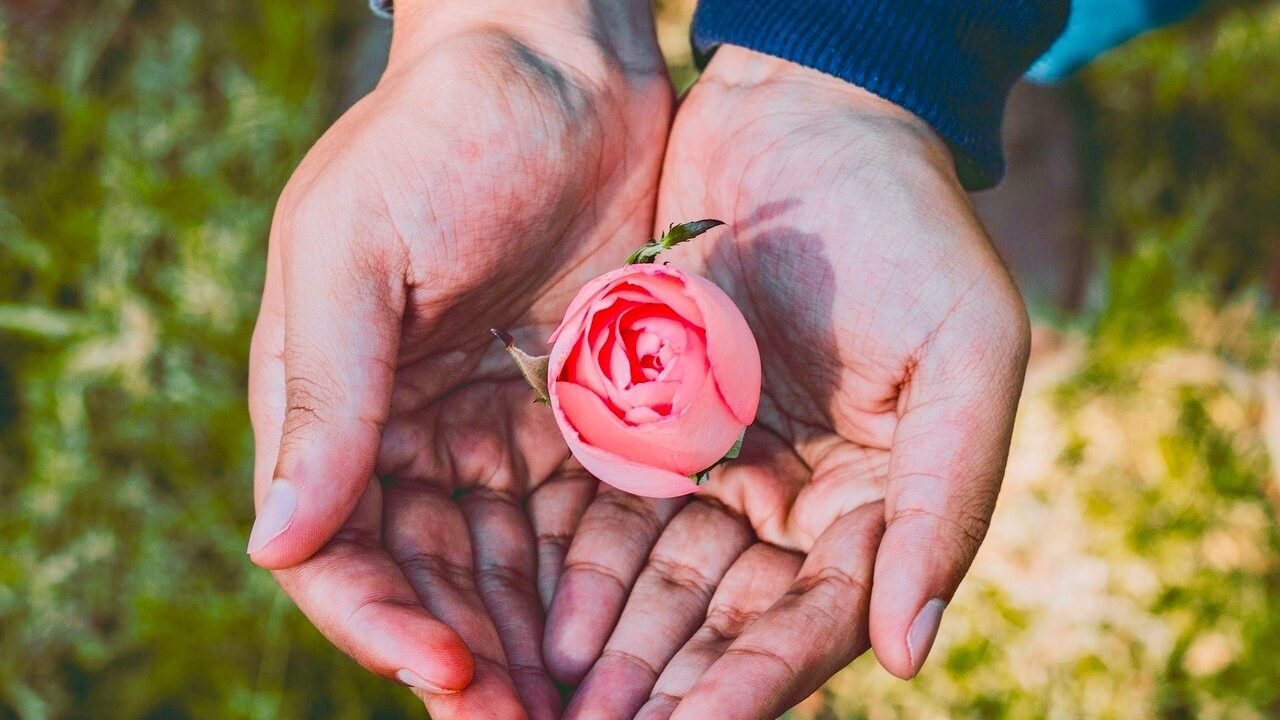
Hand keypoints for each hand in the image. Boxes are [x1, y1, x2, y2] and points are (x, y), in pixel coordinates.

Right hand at [246, 2, 669, 716]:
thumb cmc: (439, 137)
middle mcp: (408, 434)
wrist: (558, 63)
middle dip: (471, 661)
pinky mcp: (577, 415)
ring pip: (506, 570)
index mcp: (332, 404)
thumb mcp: (358, 251)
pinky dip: (592, 581)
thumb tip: (275, 545)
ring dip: (535, 645)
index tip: (448, 671)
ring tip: (586, 711)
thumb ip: (322, 396)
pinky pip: (577, 519)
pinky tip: (630, 632)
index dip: (381, 621)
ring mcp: (494, 429)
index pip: (337, 549)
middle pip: (429, 581)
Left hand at [547, 46, 1030, 718]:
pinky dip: (583, 572)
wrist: (804, 112)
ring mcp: (724, 464)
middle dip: (667, 685)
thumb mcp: (963, 355)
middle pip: (730, 622)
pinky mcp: (656, 422)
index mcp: (881, 498)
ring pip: (664, 584)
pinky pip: (615, 514)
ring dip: (616, 650)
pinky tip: (543, 623)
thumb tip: (906, 652)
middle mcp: (800, 500)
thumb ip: (946, 502)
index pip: (816, 619)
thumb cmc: (906, 223)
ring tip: (555, 704)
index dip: (755, 683)